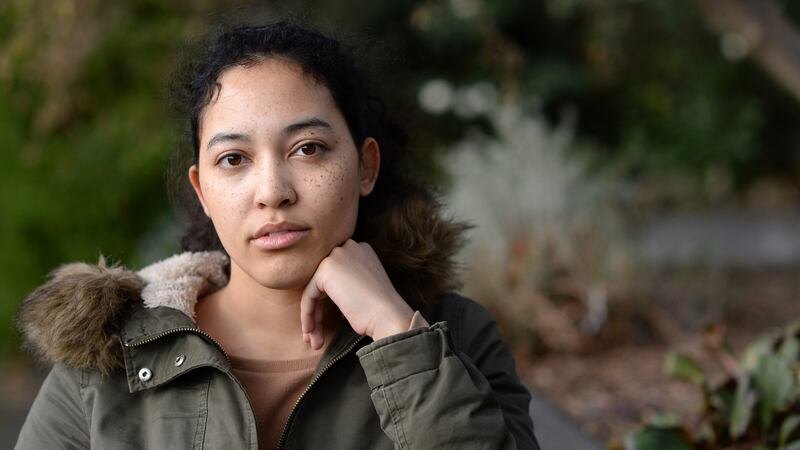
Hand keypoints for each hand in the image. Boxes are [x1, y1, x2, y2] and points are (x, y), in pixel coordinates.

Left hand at [300, 239, 414, 349]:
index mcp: (361, 250)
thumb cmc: (380, 311)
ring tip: (314, 341)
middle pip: (322, 282)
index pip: (335, 274)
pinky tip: (311, 332)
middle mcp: (349, 247)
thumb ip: (346, 284)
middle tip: (314, 335)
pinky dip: (308, 314)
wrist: (389, 316)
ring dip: (312, 317)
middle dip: (317, 310)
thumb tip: (318, 297)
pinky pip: (309, 295)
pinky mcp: (326, 269)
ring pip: (314, 290)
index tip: (325, 323)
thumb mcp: (364, 289)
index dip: (327, 300)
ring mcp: (337, 256)